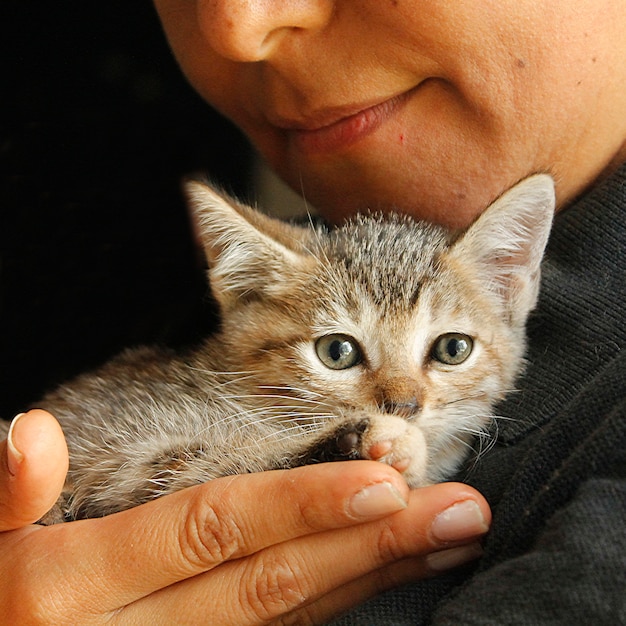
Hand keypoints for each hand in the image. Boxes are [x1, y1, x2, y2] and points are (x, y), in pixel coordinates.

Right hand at [1, 410, 490, 624]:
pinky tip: (390, 568)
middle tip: (460, 508)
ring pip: (296, 613)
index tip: (382, 480)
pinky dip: (344, 600)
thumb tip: (28, 434)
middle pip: (277, 577)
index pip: (215, 528)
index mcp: (86, 583)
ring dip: (377, 570)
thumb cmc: (1, 599)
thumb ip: (5, 495)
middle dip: (373, 543)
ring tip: (450, 533)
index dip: (299, 504)